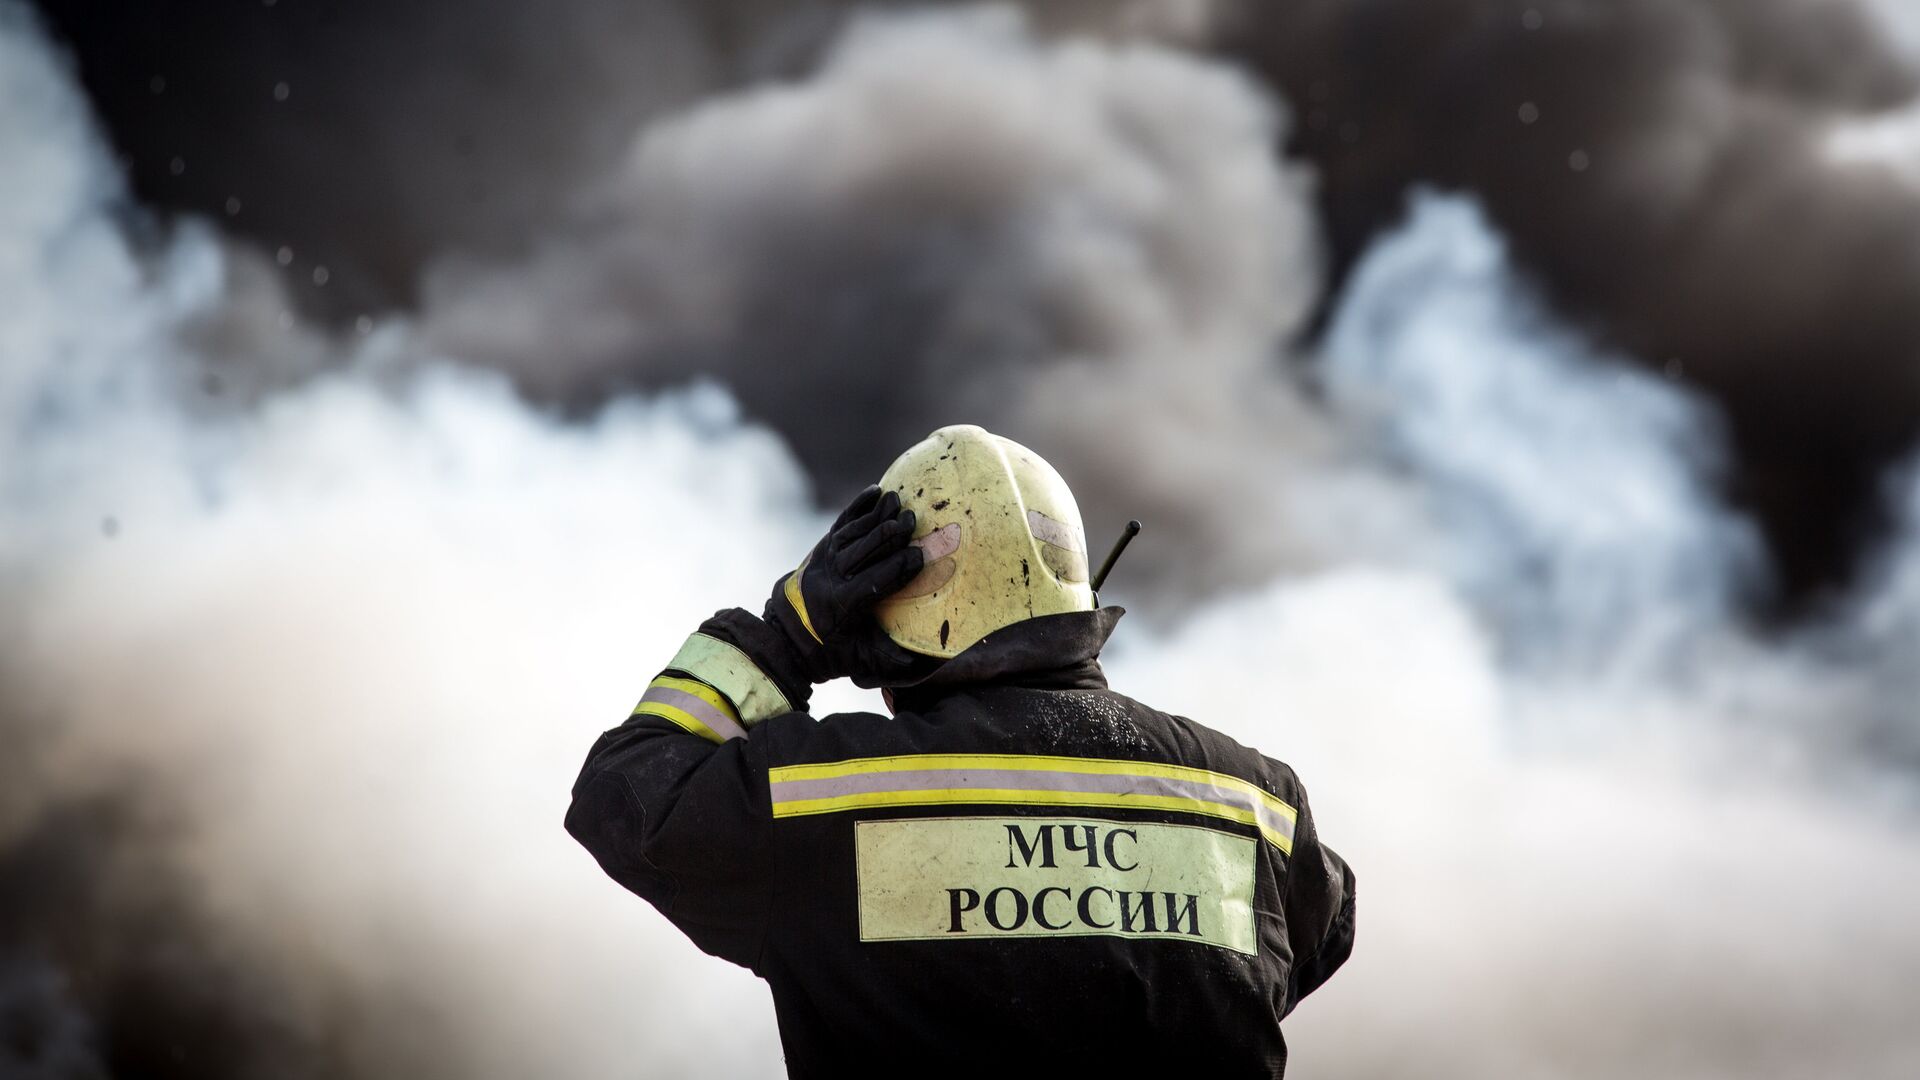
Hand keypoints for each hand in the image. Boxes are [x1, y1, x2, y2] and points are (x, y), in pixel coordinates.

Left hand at [766, 486, 928, 685]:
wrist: (786, 636)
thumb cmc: (831, 652)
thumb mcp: (860, 662)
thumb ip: (891, 661)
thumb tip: (929, 662)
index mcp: (841, 608)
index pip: (873, 583)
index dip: (896, 569)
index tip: (920, 556)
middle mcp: (830, 579)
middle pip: (862, 552)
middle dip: (888, 535)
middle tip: (913, 520)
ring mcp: (824, 560)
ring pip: (852, 533)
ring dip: (875, 517)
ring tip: (898, 501)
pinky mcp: (822, 548)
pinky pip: (841, 523)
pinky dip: (857, 507)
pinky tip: (875, 491)